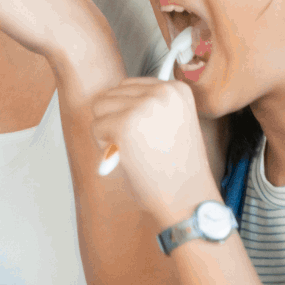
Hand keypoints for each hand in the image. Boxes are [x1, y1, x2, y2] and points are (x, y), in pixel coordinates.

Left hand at [89, 78, 218, 221]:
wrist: (188, 198)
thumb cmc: (178, 170)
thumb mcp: (172, 124)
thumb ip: (148, 107)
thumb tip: (111, 100)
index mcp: (177, 89)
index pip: (131, 85)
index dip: (127, 112)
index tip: (143, 133)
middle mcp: (162, 92)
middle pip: (112, 93)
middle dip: (115, 119)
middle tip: (134, 145)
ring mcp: (144, 106)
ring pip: (100, 107)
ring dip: (107, 130)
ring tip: (130, 150)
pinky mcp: (125, 124)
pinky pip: (96, 127)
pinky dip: (103, 145)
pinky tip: (125, 157)